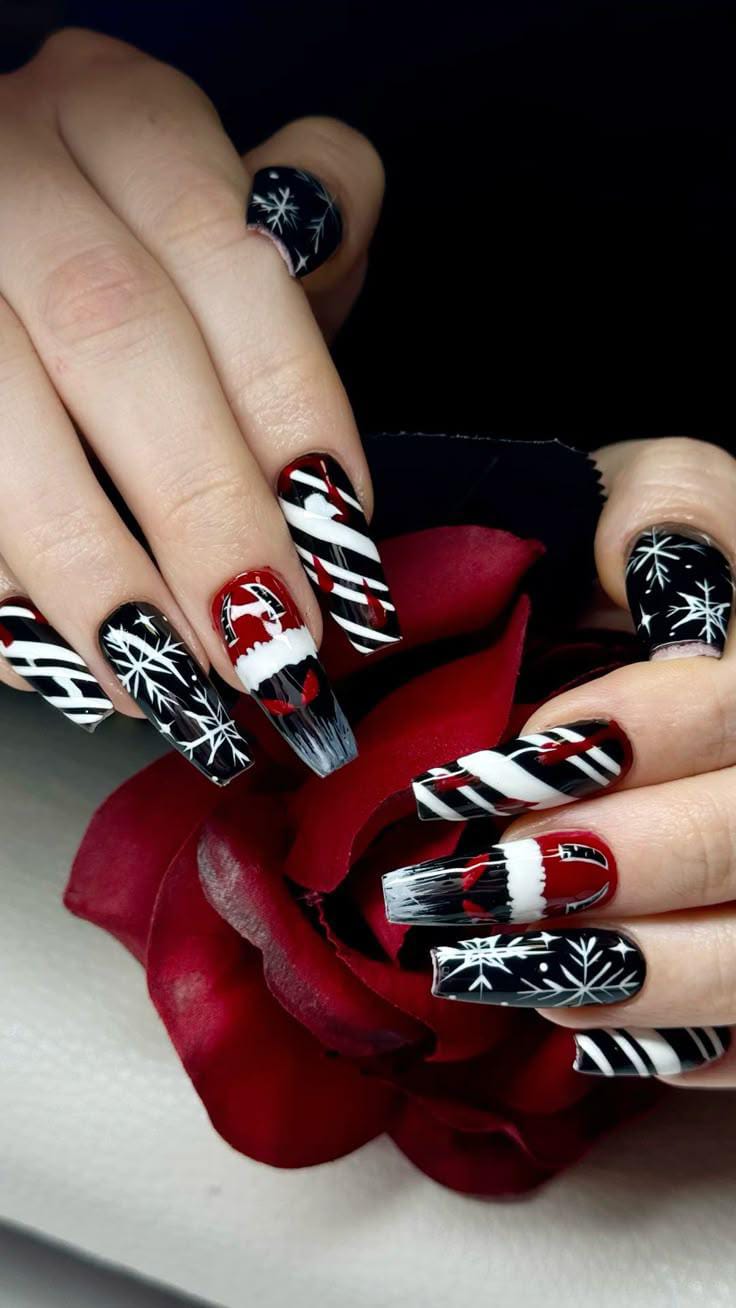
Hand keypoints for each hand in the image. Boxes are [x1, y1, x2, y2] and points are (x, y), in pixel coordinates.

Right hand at [0, 28, 399, 782]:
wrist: (10, 258)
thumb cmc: (145, 260)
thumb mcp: (238, 237)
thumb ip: (310, 285)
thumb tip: (330, 436)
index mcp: (122, 118)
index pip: (224, 250)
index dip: (289, 408)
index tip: (338, 542)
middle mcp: (12, 164)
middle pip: (110, 332)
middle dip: (200, 509)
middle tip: (269, 642)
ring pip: (0, 417)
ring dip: (92, 567)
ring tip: (173, 684)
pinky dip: (5, 594)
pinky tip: (75, 666)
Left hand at [383, 436, 735, 1085]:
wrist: (663, 644)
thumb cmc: (644, 566)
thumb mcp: (660, 495)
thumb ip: (671, 510)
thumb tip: (662, 579)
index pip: (733, 708)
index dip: (632, 733)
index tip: (503, 755)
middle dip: (608, 869)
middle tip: (470, 883)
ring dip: (626, 972)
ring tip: (490, 966)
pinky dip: (673, 1040)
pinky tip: (580, 1017)